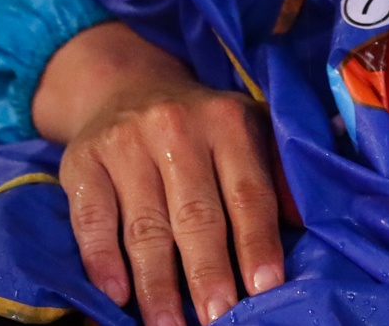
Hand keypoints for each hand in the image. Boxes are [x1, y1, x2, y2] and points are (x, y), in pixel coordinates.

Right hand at [44, 24, 285, 325]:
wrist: (127, 86)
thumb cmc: (201, 125)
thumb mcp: (247, 130)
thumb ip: (276, 173)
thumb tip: (306, 223)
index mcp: (227, 121)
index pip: (247, 191)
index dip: (256, 242)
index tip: (264, 287)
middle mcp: (175, 126)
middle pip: (195, 214)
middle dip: (208, 271)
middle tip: (217, 317)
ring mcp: (125, 143)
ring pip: (144, 226)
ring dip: (156, 283)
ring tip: (168, 325)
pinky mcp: (82, 161)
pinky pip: (92, 219)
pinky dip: (102, 259)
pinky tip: (116, 294)